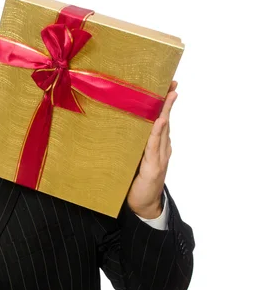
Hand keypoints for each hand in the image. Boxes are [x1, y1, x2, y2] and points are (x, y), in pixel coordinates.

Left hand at [127, 80, 177, 218]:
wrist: (142, 206)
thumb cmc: (135, 182)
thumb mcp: (131, 159)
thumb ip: (131, 145)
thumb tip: (117, 127)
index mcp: (156, 146)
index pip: (160, 120)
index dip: (164, 104)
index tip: (167, 86)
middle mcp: (161, 149)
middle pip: (165, 121)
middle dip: (168, 102)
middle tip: (172, 84)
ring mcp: (159, 158)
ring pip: (162, 131)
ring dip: (165, 112)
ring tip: (168, 95)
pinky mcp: (153, 168)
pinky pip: (154, 147)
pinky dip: (158, 133)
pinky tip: (160, 121)